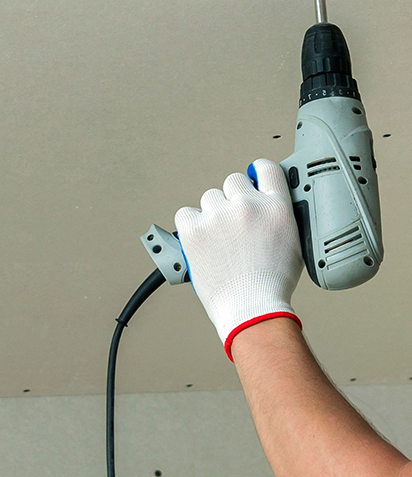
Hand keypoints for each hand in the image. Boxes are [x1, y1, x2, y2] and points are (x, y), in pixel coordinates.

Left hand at [175, 158, 303, 360]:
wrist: (251, 307)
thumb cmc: (271, 284)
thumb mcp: (292, 241)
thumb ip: (277, 216)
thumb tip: (264, 205)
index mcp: (275, 206)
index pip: (265, 168)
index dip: (255, 173)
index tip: (250, 179)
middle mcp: (247, 205)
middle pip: (232, 182)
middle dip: (231, 200)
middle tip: (232, 226)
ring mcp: (219, 216)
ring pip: (208, 198)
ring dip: (211, 214)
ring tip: (217, 241)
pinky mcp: (194, 229)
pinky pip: (185, 214)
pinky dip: (189, 225)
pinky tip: (199, 241)